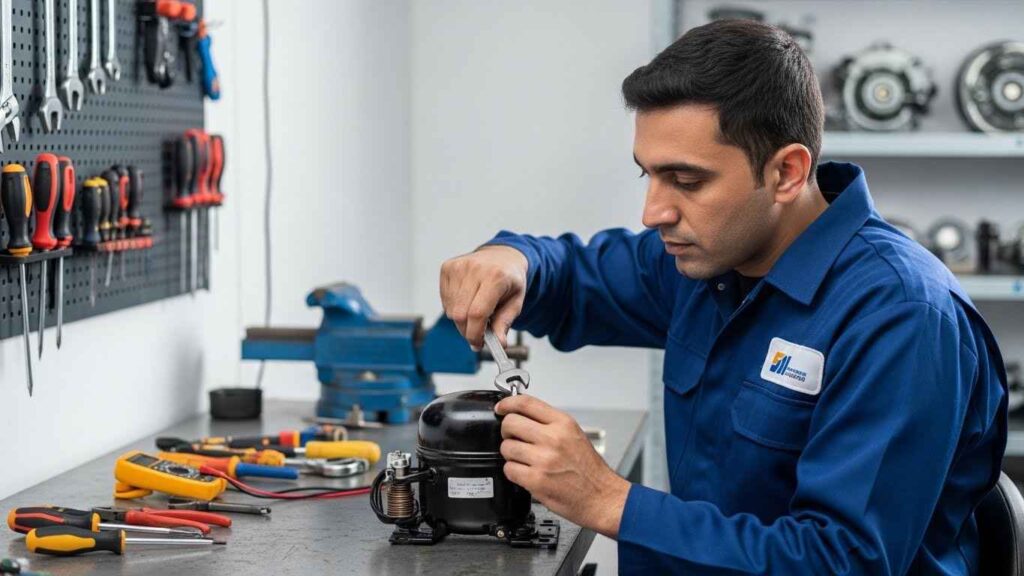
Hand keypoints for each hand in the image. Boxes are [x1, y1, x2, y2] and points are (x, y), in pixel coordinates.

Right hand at [440, 245, 528, 347]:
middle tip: (477, 334)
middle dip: (467, 331)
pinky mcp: (447, 267)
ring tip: (476, 312)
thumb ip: (505, 323)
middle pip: (460, 314)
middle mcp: (475, 269)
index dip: (475, 334)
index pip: (477, 313)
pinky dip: (455, 308)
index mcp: (496, 277)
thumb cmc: (509, 281)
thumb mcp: (515, 302)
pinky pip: (445, 301)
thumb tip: (499, 343)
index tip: (478, 343)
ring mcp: (458, 266)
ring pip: (451, 310)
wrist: (502, 256)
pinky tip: (467, 301)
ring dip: (461, 320)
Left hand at [495, 395, 630, 538]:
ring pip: (506, 447)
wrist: (601, 497)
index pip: (526, 403)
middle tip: (513, 437)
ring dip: (510, 454)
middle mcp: (553, 439)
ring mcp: (543, 459)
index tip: (501, 408)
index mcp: (563, 424)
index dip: (508, 403)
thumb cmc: (590, 470)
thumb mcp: (574, 435)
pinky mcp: (536, 480)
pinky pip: (509, 469)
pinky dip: (513, 472)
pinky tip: (525, 473)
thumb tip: (524, 417)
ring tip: (524, 459)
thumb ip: (550, 424)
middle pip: (510, 423)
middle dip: (507, 431)